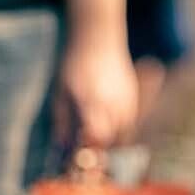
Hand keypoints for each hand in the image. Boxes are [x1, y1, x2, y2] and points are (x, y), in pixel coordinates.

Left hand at [54, 29, 138, 150]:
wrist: (98, 39)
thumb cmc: (74, 65)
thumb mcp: (61, 92)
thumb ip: (62, 120)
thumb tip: (62, 146)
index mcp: (92, 101)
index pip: (98, 134)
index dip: (91, 149)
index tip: (81, 155)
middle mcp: (113, 102)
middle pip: (112, 140)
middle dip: (100, 150)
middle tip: (88, 153)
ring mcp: (126, 100)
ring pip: (124, 134)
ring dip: (111, 142)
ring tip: (96, 139)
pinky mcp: (133, 97)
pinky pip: (130, 123)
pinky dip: (119, 131)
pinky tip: (107, 127)